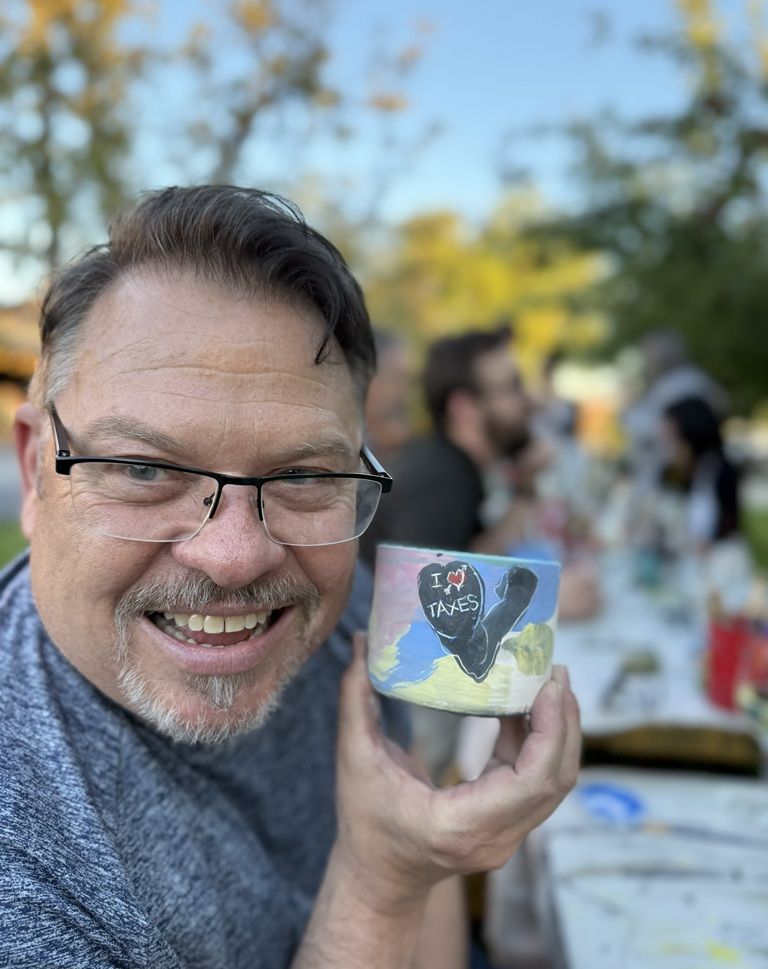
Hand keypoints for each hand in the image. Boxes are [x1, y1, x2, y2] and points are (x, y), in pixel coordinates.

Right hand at [333, 635, 580, 913]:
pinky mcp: (507, 827)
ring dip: (558, 731)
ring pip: (554, 783)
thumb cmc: (363, 822)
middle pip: (554, 780)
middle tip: (554, 670)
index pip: (531, 780)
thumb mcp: (354, 758)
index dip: (550, 731)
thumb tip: (360, 639)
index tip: (549, 686)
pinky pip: (536, 784)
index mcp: (460, 824)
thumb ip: (356, 698)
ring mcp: (506, 838)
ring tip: (550, 681)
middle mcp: (494, 838)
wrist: (377, 879)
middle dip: (564, 722)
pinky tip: (523, 706)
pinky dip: (538, 744)